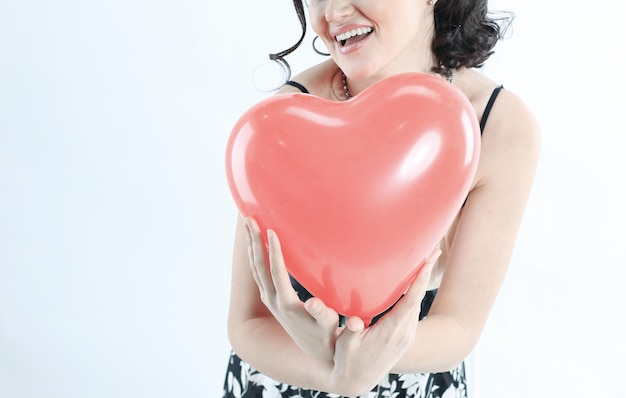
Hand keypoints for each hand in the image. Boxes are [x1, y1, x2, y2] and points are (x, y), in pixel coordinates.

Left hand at [244, 217, 339, 361]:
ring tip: (248, 223)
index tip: (271, 231)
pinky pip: (258, 271)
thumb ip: (321, 313)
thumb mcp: (328, 324)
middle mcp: (272, 300)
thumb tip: (313, 302)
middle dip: (254, 241)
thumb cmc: (325, 332)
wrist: (312, 348)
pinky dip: (255, 254)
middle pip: (258, 266)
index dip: (274, 251)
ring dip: (251, 245)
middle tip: (249, 219)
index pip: (276, 272)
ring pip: (255, 268)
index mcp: (286, 303)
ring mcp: (268, 298)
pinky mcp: (269, 297)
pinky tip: (256, 241)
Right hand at [328, 248, 440, 395]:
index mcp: (390, 331)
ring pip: (417, 303)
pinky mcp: (405, 338)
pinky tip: (413, 283)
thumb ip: (351, 330)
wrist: (357, 381)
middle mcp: (404, 333)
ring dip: (422, 282)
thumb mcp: (345, 345)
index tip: (427, 261)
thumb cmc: (347, 360)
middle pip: (419, 297)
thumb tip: (353, 320)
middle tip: (434, 250)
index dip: (419, 280)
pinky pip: (413, 310)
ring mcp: (406, 336)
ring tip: (427, 260)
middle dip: (427, 273)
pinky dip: (416, 293)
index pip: (409, 301)